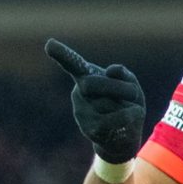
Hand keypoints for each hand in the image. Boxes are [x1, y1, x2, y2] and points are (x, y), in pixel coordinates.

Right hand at [44, 39, 150, 165]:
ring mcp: (81, 112)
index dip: (62, 54)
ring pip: (109, 101)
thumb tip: (111, 70)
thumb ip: (124, 75)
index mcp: (86, 76)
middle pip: (92, 84)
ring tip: (126, 112)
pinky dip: (131, 114)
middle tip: (131, 95)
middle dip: (118, 88)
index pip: (73, 63)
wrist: (123, 138)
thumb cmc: (127, 105)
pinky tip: (133, 116)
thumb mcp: (130, 85)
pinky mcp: (89, 129)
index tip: (49, 45)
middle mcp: (78, 93)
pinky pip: (116, 116)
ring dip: (128, 103)